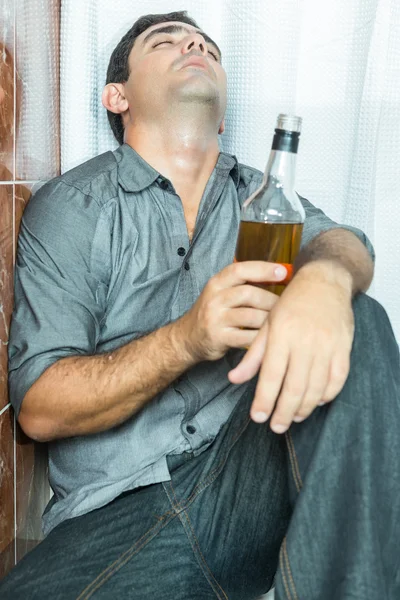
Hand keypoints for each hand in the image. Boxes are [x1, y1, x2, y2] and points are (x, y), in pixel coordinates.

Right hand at [181, 261, 286, 361]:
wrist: (188, 338)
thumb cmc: (214, 312)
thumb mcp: (222, 292)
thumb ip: (244, 283)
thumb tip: (280, 273)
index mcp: (216, 283)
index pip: (240, 270)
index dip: (262, 269)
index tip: (283, 271)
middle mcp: (214, 299)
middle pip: (248, 294)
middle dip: (271, 299)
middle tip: (286, 305)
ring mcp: (215, 319)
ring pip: (250, 316)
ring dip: (269, 319)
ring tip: (280, 321)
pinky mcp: (219, 338)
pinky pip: (246, 337)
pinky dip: (261, 336)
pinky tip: (269, 336)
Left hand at [228, 261, 354, 432]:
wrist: (324, 283)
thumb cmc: (291, 304)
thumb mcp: (267, 325)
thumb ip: (252, 355)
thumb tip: (233, 379)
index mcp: (281, 335)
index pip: (270, 376)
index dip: (264, 400)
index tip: (258, 417)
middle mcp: (304, 342)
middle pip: (294, 388)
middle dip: (283, 413)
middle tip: (275, 427)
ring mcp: (327, 346)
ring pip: (316, 388)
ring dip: (304, 408)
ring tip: (293, 418)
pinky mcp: (344, 348)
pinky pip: (338, 380)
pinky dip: (327, 395)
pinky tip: (317, 402)